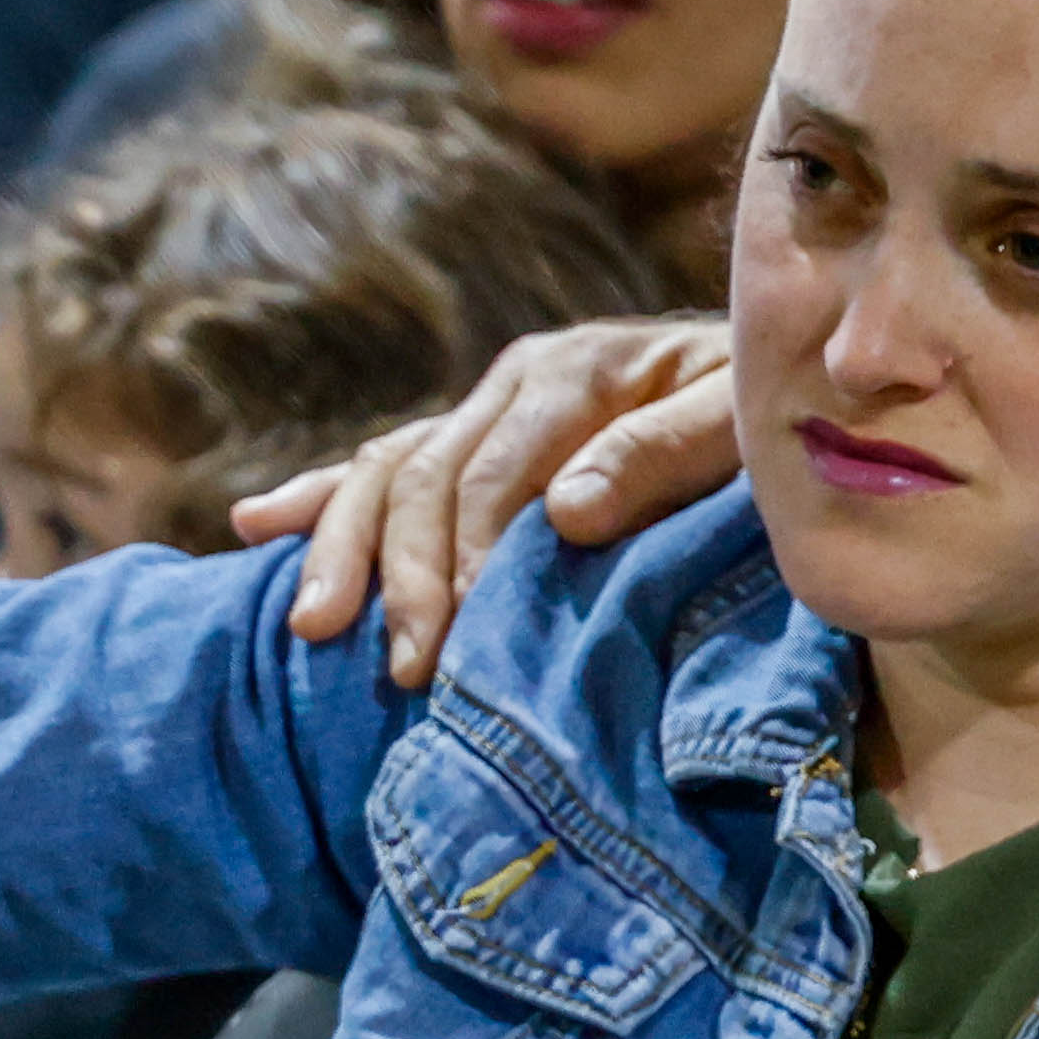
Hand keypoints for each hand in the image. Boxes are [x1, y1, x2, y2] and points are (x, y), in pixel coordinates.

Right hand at [232, 318, 729, 686]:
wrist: (784, 382)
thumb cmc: (768, 419)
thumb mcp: (739, 424)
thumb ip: (662, 454)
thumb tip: (561, 514)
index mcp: (577, 371)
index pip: (492, 468)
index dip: (466, 551)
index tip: (457, 633)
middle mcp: (515, 382)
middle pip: (423, 475)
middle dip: (402, 573)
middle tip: (405, 666)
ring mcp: (484, 410)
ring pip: (383, 472)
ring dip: (342, 549)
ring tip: (316, 627)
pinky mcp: (470, 442)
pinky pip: (377, 465)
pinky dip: (317, 497)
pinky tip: (255, 526)